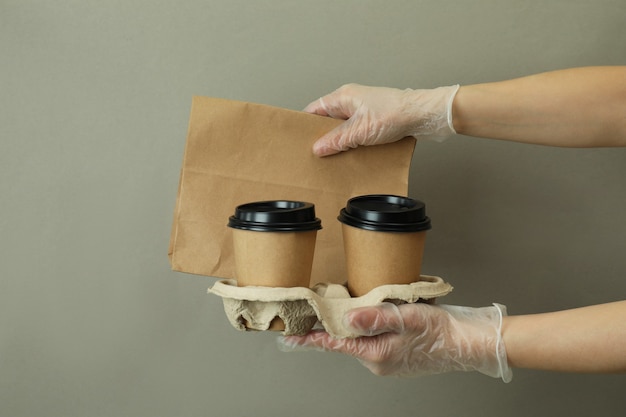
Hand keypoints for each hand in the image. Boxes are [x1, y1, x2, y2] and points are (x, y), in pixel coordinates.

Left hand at [278, 302, 511, 381]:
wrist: (467, 343)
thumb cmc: (440, 331)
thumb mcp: (405, 317)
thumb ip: (375, 317)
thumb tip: (347, 316)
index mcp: (376, 355)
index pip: (335, 344)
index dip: (312, 338)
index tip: (290, 336)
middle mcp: (378, 362)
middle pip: (346, 340)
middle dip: (334, 325)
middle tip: (321, 307)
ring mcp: (387, 362)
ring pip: (361, 340)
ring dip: (355, 325)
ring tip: (353, 306)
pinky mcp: (396, 356)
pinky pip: (374, 342)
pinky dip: (369, 329)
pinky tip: (376, 316)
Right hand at [304, 83, 459, 155]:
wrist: (423, 115)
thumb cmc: (396, 113)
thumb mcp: (360, 131)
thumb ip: (337, 140)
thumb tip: (318, 148)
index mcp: (343, 96)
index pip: (315, 109)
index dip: (306, 124)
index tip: (298, 138)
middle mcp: (351, 100)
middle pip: (328, 120)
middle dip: (322, 136)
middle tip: (315, 152)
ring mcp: (363, 110)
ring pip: (342, 128)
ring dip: (339, 142)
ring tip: (333, 156)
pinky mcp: (373, 119)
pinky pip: (355, 132)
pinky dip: (352, 143)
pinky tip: (352, 154)